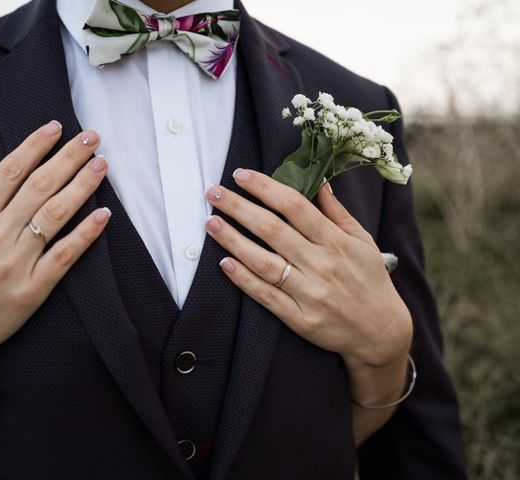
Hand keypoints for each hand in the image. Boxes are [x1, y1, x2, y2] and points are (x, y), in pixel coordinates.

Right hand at [0, 121, 109, 378]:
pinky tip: (104, 215)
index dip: (35, 145)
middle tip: (92, 137)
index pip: (9, 171)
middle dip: (68, 157)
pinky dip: (85, 234)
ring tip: (102, 164)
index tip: (55, 126)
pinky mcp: (32, 289)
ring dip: (82, 186)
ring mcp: (16, 262)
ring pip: (55, 214)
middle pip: (39, 185)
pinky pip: (64, 256)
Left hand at [204, 168, 411, 369]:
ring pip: (263, 262)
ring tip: (211, 223)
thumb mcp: (362, 241)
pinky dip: (244, 279)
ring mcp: (309, 293)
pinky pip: (266, 296)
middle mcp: (321, 265)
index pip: (294, 206)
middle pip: (272, 230)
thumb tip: (319, 180)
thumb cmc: (370, 281)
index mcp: (335, 241)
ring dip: (233, 240)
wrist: (381, 334)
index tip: (241, 174)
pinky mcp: (300, 319)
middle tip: (212, 193)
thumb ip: (337, 212)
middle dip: (238, 207)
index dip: (265, 187)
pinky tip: (224, 263)